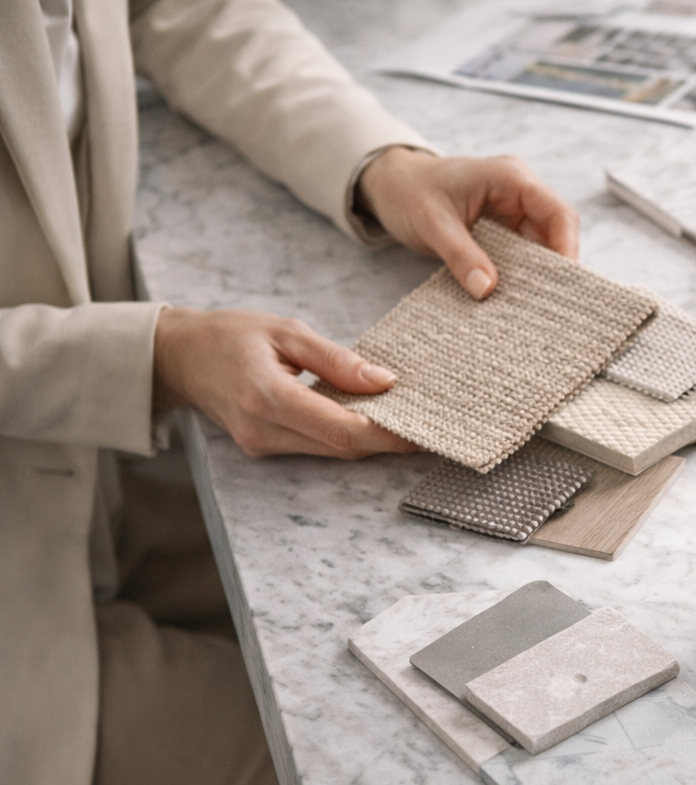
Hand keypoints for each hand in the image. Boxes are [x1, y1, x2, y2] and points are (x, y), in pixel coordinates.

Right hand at [154, 307, 416, 458]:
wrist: (179, 357)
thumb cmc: (231, 335)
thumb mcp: (287, 332)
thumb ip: (337, 359)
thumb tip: (384, 381)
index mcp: (269, 397)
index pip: (341, 428)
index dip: (386, 434)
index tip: (422, 430)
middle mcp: (264, 430)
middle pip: (342, 448)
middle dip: (386, 441)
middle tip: (427, 425)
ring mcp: (262, 445)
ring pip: (331, 452)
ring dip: (368, 440)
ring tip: (404, 419)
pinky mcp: (263, 448)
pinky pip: (316, 448)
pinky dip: (344, 437)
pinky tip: (366, 419)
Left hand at [357, 147, 579, 297]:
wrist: (390, 184)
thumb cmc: (410, 191)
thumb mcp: (432, 223)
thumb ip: (461, 255)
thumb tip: (488, 289)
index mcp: (511, 179)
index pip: (558, 214)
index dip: (566, 248)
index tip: (563, 283)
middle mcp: (519, 195)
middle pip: (555, 235)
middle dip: (553, 269)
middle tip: (549, 304)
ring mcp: (512, 214)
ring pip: (539, 250)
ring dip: (536, 276)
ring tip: (531, 306)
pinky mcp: (502, 232)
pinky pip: (520, 257)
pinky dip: (518, 277)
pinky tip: (512, 298)